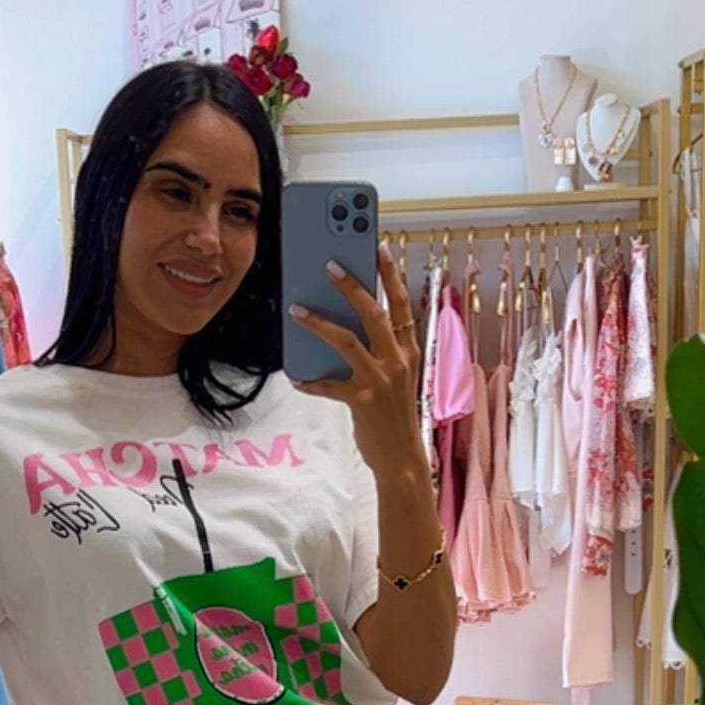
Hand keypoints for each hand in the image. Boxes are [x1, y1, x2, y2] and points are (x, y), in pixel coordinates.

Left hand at [289, 241, 423, 483]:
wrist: (403, 457)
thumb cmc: (394, 415)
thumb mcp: (395, 377)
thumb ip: (378, 351)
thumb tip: (342, 325)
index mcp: (408, 350)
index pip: (401, 304)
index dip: (390, 274)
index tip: (378, 247)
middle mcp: (398, 361)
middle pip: (374, 313)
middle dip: (352, 286)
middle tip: (330, 264)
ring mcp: (381, 381)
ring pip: (347, 341)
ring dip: (319, 323)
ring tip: (297, 310)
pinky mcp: (363, 402)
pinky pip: (330, 386)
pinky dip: (311, 381)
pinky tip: (296, 377)